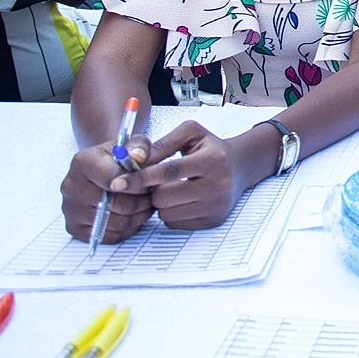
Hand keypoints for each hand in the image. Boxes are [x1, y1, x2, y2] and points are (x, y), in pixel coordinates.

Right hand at [60, 134, 155, 243]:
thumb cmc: (118, 157)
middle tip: (152, 196)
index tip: (148, 182)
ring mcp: (71, 210)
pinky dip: (128, 229)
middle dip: (141, 201)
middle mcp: (71, 186)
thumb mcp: (130, 144)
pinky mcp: (75, 228)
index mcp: (83, 162)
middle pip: (116, 204)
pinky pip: (110, 236)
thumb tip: (139, 157)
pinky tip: (134, 216)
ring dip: (138, 216)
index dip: (137, 183)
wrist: (99, 170)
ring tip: (146, 205)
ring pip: (116, 222)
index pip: (113, 179)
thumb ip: (139, 146)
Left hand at [118, 121, 254, 230]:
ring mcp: (217, 206)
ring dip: (160, 202)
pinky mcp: (213, 221)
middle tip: (154, 181)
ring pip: (167, 213)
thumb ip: (162, 144)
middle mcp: (218, 185)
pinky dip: (171, 212)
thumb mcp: (190, 133)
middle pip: (164, 197)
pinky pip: (176, 223)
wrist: (240, 166)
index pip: (169, 172)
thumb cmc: (211, 147)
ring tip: (171, 188)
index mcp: (213, 160)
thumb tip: (134, 160)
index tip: (117, 182)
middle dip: (151, 190)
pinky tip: (181, 199)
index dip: (141, 177)